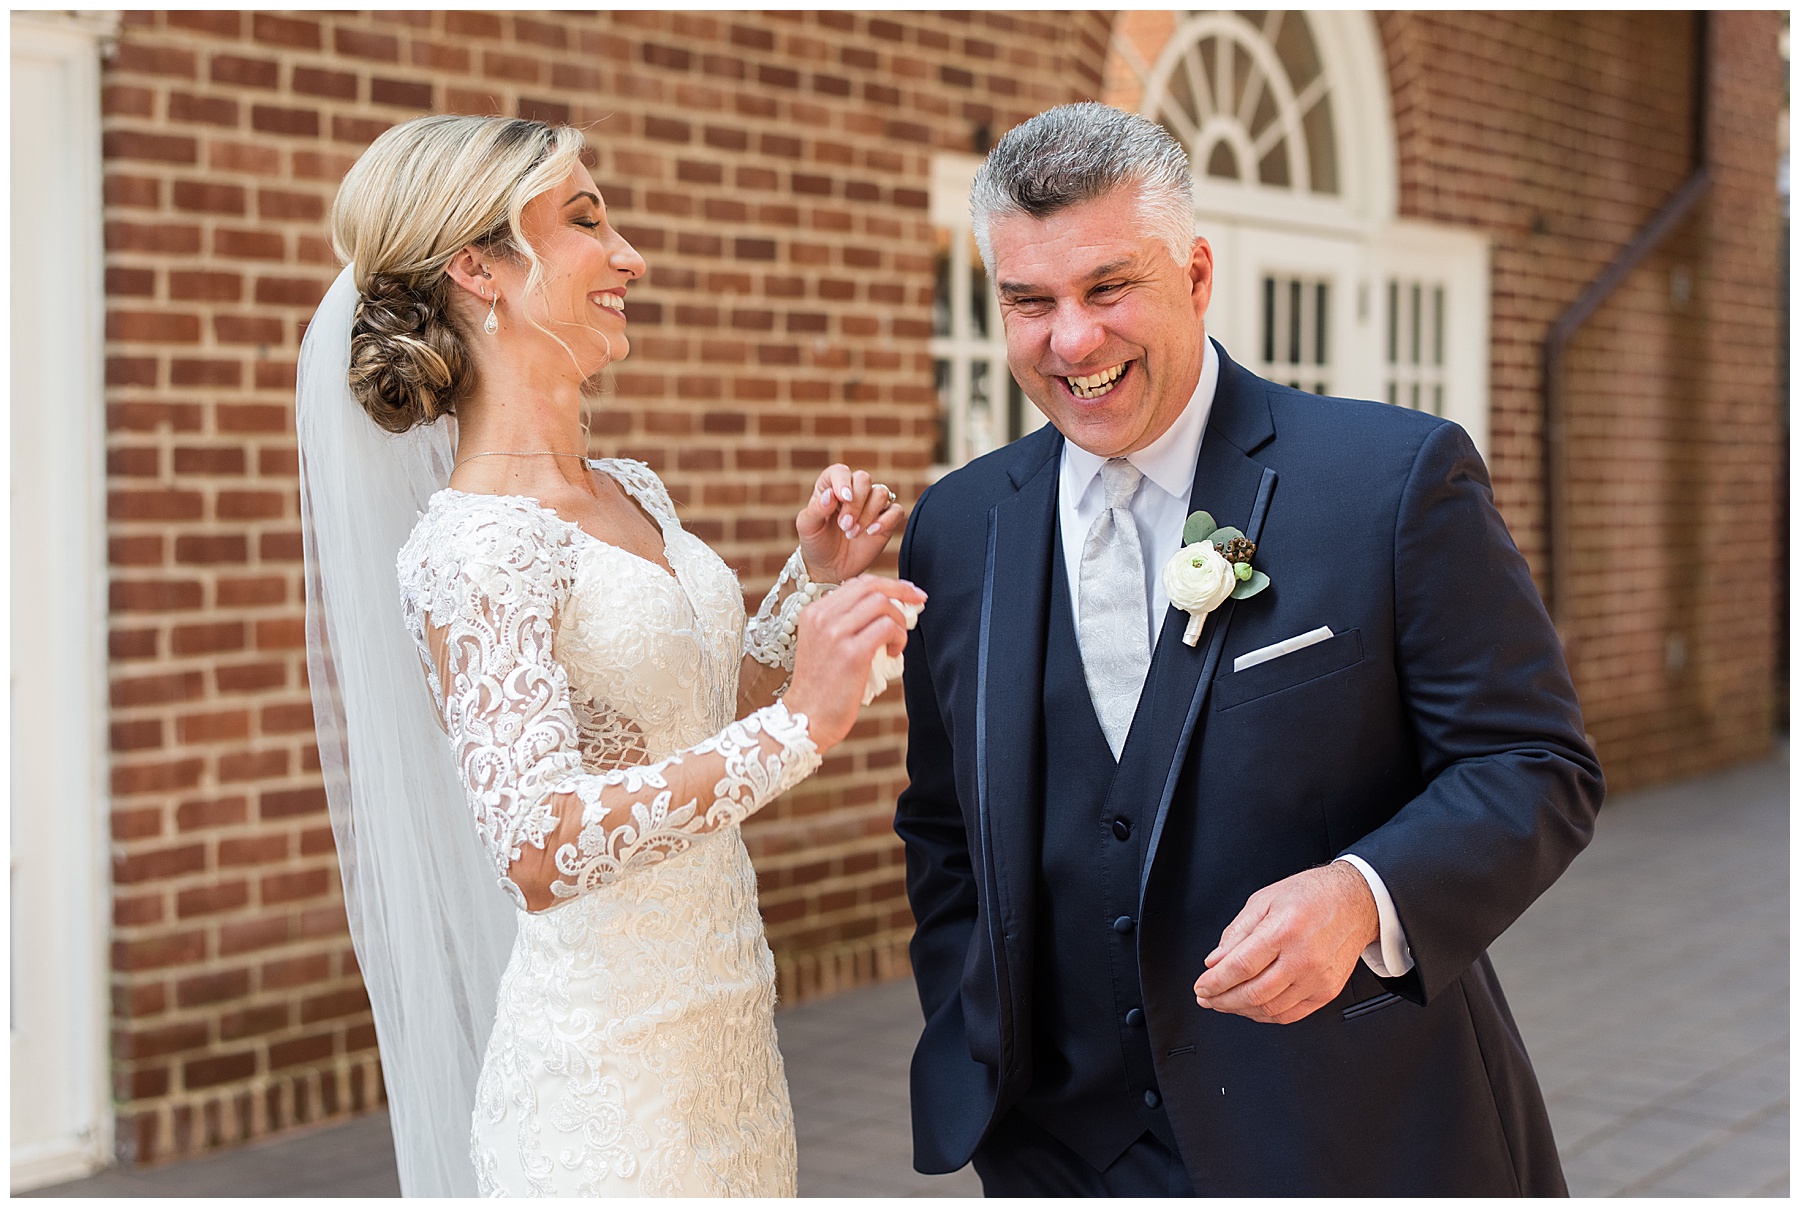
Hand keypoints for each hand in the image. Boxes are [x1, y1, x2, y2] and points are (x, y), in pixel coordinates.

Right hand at [782, 576, 925, 749]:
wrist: (804, 719)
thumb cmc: (820, 688)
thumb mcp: (824, 645)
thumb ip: (845, 624)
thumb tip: (884, 607)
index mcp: (814, 612)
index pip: (857, 583)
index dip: (888, 584)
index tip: (908, 593)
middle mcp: (822, 617)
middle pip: (871, 586)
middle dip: (902, 591)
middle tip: (918, 602)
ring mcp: (835, 633)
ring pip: (881, 603)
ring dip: (899, 620)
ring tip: (896, 641)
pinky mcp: (851, 653)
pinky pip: (886, 628)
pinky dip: (898, 637)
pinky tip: (893, 652)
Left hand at [796, 465, 904, 584]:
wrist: (830, 568)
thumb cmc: (816, 543)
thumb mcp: (807, 527)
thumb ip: (816, 509)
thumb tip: (831, 495)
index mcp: (831, 486)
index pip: (841, 471)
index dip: (843, 481)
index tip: (843, 499)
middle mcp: (853, 491)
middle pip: (864, 479)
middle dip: (855, 504)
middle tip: (844, 526)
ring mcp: (871, 505)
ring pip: (881, 492)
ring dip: (868, 514)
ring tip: (853, 533)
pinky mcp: (886, 520)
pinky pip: (896, 510)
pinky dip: (886, 520)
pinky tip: (871, 532)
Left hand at [1192, 861, 1379, 1024]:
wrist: (1355, 902)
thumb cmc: (1311, 895)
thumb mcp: (1264, 900)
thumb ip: (1236, 933)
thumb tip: (1215, 961)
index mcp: (1284, 929)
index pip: (1241, 966)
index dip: (1215, 981)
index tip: (1201, 986)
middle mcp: (1303, 957)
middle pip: (1253, 993)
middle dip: (1222, 1000)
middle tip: (1207, 997)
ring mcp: (1318, 978)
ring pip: (1270, 1009)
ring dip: (1240, 1010)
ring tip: (1224, 1002)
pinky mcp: (1327, 991)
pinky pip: (1290, 1015)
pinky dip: (1265, 1015)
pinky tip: (1251, 1007)